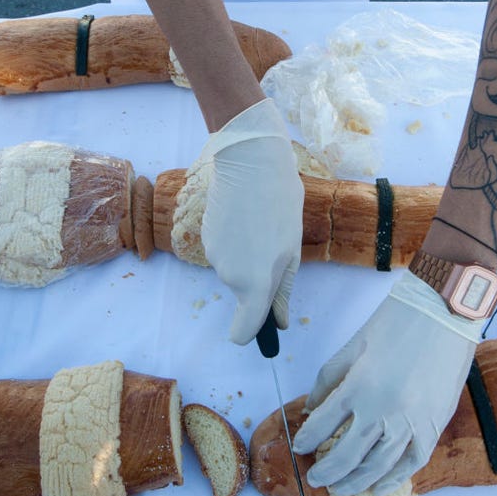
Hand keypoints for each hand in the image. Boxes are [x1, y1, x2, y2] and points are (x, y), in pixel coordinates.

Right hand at [200, 98, 303, 344]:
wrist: (250, 163)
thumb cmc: (280, 205)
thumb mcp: (291, 250)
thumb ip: (282, 290)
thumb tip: (280, 323)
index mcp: (256, 284)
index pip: (243, 330)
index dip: (252, 332)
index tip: (262, 325)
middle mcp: (230, 277)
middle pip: (244, 292)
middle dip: (258, 277)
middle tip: (275, 244)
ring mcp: (214, 257)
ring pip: (234, 269)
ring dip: (247, 255)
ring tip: (260, 224)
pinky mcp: (205, 238)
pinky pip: (224, 251)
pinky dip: (234, 241)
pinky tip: (243, 216)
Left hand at [292, 271, 482, 495]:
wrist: (442, 312)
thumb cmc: (394, 323)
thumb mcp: (352, 347)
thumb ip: (328, 379)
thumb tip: (312, 409)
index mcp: (357, 386)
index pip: (323, 424)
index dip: (307, 439)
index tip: (300, 446)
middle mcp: (382, 409)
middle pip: (347, 454)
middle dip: (327, 471)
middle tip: (316, 478)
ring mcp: (411, 421)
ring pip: (379, 465)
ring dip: (357, 481)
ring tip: (340, 489)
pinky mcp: (435, 424)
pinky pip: (413, 461)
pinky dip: (396, 478)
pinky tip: (379, 487)